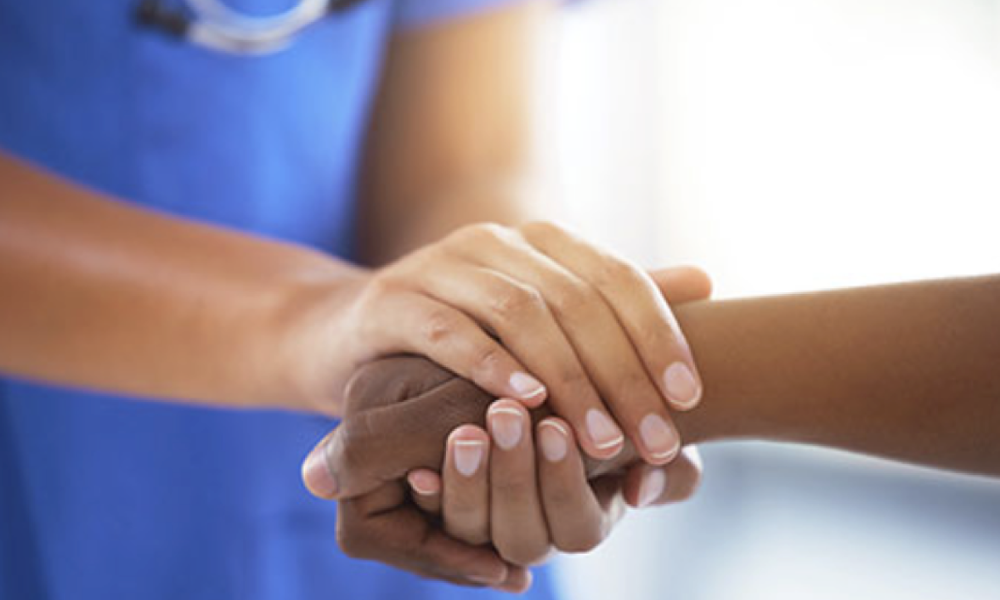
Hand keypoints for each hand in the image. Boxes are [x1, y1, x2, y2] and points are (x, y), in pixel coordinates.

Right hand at [301, 266, 710, 588]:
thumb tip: (706, 280)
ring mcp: (439, 265)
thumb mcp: (539, 319)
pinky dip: (491, 365)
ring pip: (519, 313)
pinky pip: (449, 330)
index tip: (689, 396)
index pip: (616, 278)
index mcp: (539, 241)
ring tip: (601, 439)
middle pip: (576, 300)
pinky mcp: (392, 300)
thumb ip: (612, 302)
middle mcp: (493, 241)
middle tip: (653, 438)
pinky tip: (526, 403)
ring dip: (568, 380)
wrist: (351, 333)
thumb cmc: (460, 336)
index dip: (659, 333)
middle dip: (622, 373)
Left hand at [405, 401, 703, 571]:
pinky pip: (430, 518)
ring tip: (466, 431)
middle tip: (506, 415)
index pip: (576, 527)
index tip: (558, 426)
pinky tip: (420, 466)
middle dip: (514, 476)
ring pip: (471, 529)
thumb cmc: (614, 410)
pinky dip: (429, 493)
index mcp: (583, 521)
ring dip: (468, 485)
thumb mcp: (651, 436)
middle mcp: (533, 531)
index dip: (565, 481)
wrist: (555, 388)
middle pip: (521, 535)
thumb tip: (641, 487)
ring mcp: (486, 522)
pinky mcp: (447, 503)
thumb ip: (667, 466)